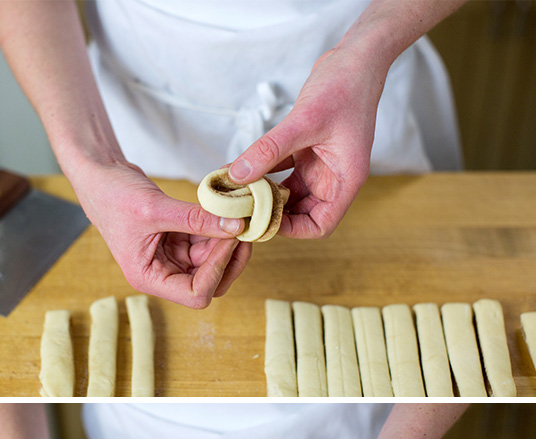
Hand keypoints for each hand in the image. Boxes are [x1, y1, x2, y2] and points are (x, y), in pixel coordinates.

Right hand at [68, 159, 251, 308]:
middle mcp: (162, 273)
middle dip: (229, 259)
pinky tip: (225, 208)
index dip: (217, 271)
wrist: (100, 177)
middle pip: (210, 283)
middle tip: (242, 228)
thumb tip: (236, 225)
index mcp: (149, 278)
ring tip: (236, 212)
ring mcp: (171, 257)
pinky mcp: (178, 240)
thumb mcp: (155, 208)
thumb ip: (196, 219)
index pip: (195, 294)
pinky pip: (207, 241)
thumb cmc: (113, 196)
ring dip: (227, 240)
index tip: (229, 239)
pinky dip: (219, 226)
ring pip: (212, 262)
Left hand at [228, 46, 382, 238]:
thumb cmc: (345, 86)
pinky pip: (280, 171)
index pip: (320, 225)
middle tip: (238, 209)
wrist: (356, 57)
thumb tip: (237, 175)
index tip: (261, 221)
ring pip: (287, 193)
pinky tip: (237, 169)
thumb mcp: (305, 121)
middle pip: (300, 214)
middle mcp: (333, 177)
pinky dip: (261, 172)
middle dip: (270, 214)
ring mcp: (320, 165)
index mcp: (345, 179)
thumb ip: (270, 149)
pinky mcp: (307, 150)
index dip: (292, 230)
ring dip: (262, 194)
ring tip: (233, 193)